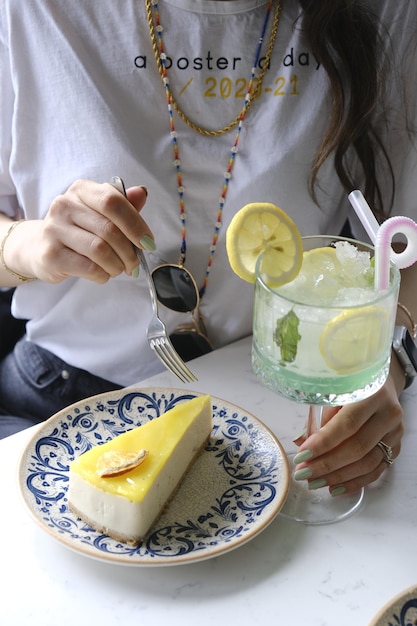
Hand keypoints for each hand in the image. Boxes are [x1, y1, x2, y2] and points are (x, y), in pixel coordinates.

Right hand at [3, 179, 153, 283]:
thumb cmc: (78, 230)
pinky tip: (103, 274)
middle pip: (109, 229)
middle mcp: (64, 205)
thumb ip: (122, 206)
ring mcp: (54, 229)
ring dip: (117, 265)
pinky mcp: (50, 255)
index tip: (148, 242)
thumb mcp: (100, 214)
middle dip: (129, 251)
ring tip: (119, 269)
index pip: (113, 201)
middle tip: (135, 264)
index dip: (135, 224)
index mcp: (81, 190)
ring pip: (100, 250)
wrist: (39, 248)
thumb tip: (141, 194)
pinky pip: (89, 267)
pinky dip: (103, 274)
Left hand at [292, 373, 403, 494]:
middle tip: (303, 473)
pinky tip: (335, 488)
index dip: (324, 442)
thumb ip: (320, 416)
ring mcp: (395, 432)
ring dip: (338, 477)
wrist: (382, 382)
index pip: (347, 423)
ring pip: (368, 463)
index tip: (301, 455)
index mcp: (373, 393)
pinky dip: (354, 482)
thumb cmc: (351, 385)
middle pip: (358, 447)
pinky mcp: (397, 446)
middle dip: (327, 464)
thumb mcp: (334, 391)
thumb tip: (301, 442)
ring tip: (315, 482)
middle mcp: (389, 414)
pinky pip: (376, 470)